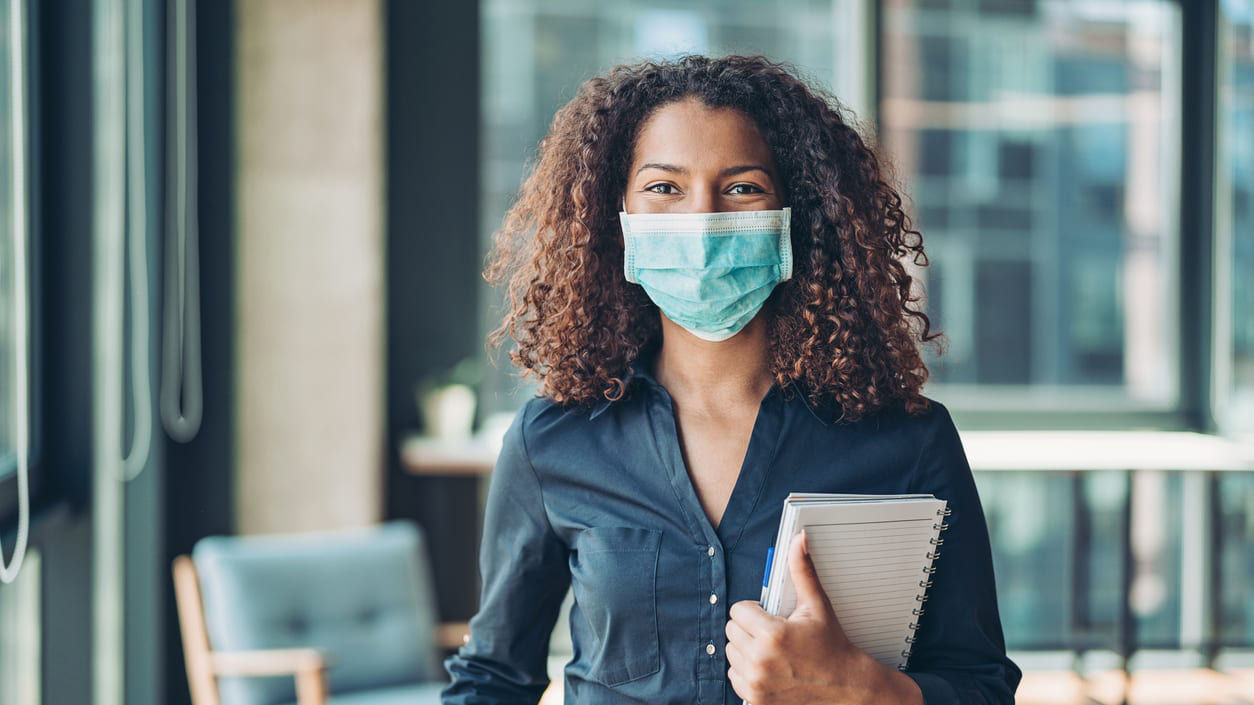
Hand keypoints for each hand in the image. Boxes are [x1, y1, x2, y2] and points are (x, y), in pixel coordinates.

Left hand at [724, 529, 923, 704]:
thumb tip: (799, 540)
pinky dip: (745, 670)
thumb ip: (802, 570)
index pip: (737, 610)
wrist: (845, 686)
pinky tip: (768, 667)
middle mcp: (760, 661)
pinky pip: (733, 675)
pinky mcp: (754, 699)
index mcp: (772, 635)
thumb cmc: (831, 646)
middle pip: (731, 630)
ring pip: (730, 652)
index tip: (769, 615)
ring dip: (745, 648)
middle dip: (749, 627)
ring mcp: (756, 683)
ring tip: (771, 650)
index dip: (754, 609)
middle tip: (772, 632)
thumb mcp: (817, 605)